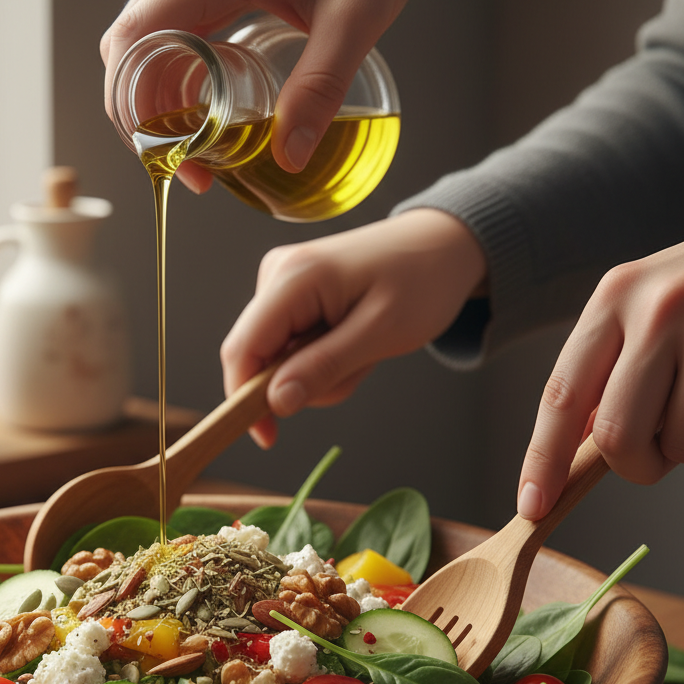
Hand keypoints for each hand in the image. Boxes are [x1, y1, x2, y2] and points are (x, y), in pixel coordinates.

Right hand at [101, 0, 441, 189]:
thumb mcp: (354, 20)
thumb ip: (320, 88)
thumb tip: (288, 155)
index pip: (134, 40)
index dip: (132, 104)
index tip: (163, 153)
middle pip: (129, 51)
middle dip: (144, 118)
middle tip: (183, 167)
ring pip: (145, 50)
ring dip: (158, 106)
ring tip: (194, 155)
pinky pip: (171, 42)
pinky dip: (176, 87)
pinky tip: (204, 120)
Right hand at [220, 208, 487, 446]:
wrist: (442, 245)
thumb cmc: (422, 280)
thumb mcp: (380, 333)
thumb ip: (323, 368)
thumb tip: (275, 403)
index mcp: (292, 277)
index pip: (242, 349)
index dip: (244, 399)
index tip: (267, 438)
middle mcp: (276, 275)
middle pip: (260, 357)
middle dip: (304, 380)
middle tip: (359, 366)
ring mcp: (281, 283)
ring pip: (278, 358)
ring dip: (320, 371)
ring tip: (364, 349)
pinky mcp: (291, 294)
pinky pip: (291, 346)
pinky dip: (322, 357)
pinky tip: (353, 340)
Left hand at [517, 235, 683, 518]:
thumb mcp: (648, 305)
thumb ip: (608, 367)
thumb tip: (573, 443)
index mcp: (614, 297)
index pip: (561, 395)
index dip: (543, 459)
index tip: (533, 504)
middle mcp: (656, 309)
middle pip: (614, 434)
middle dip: (634, 464)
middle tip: (655, 451)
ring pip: (678, 445)